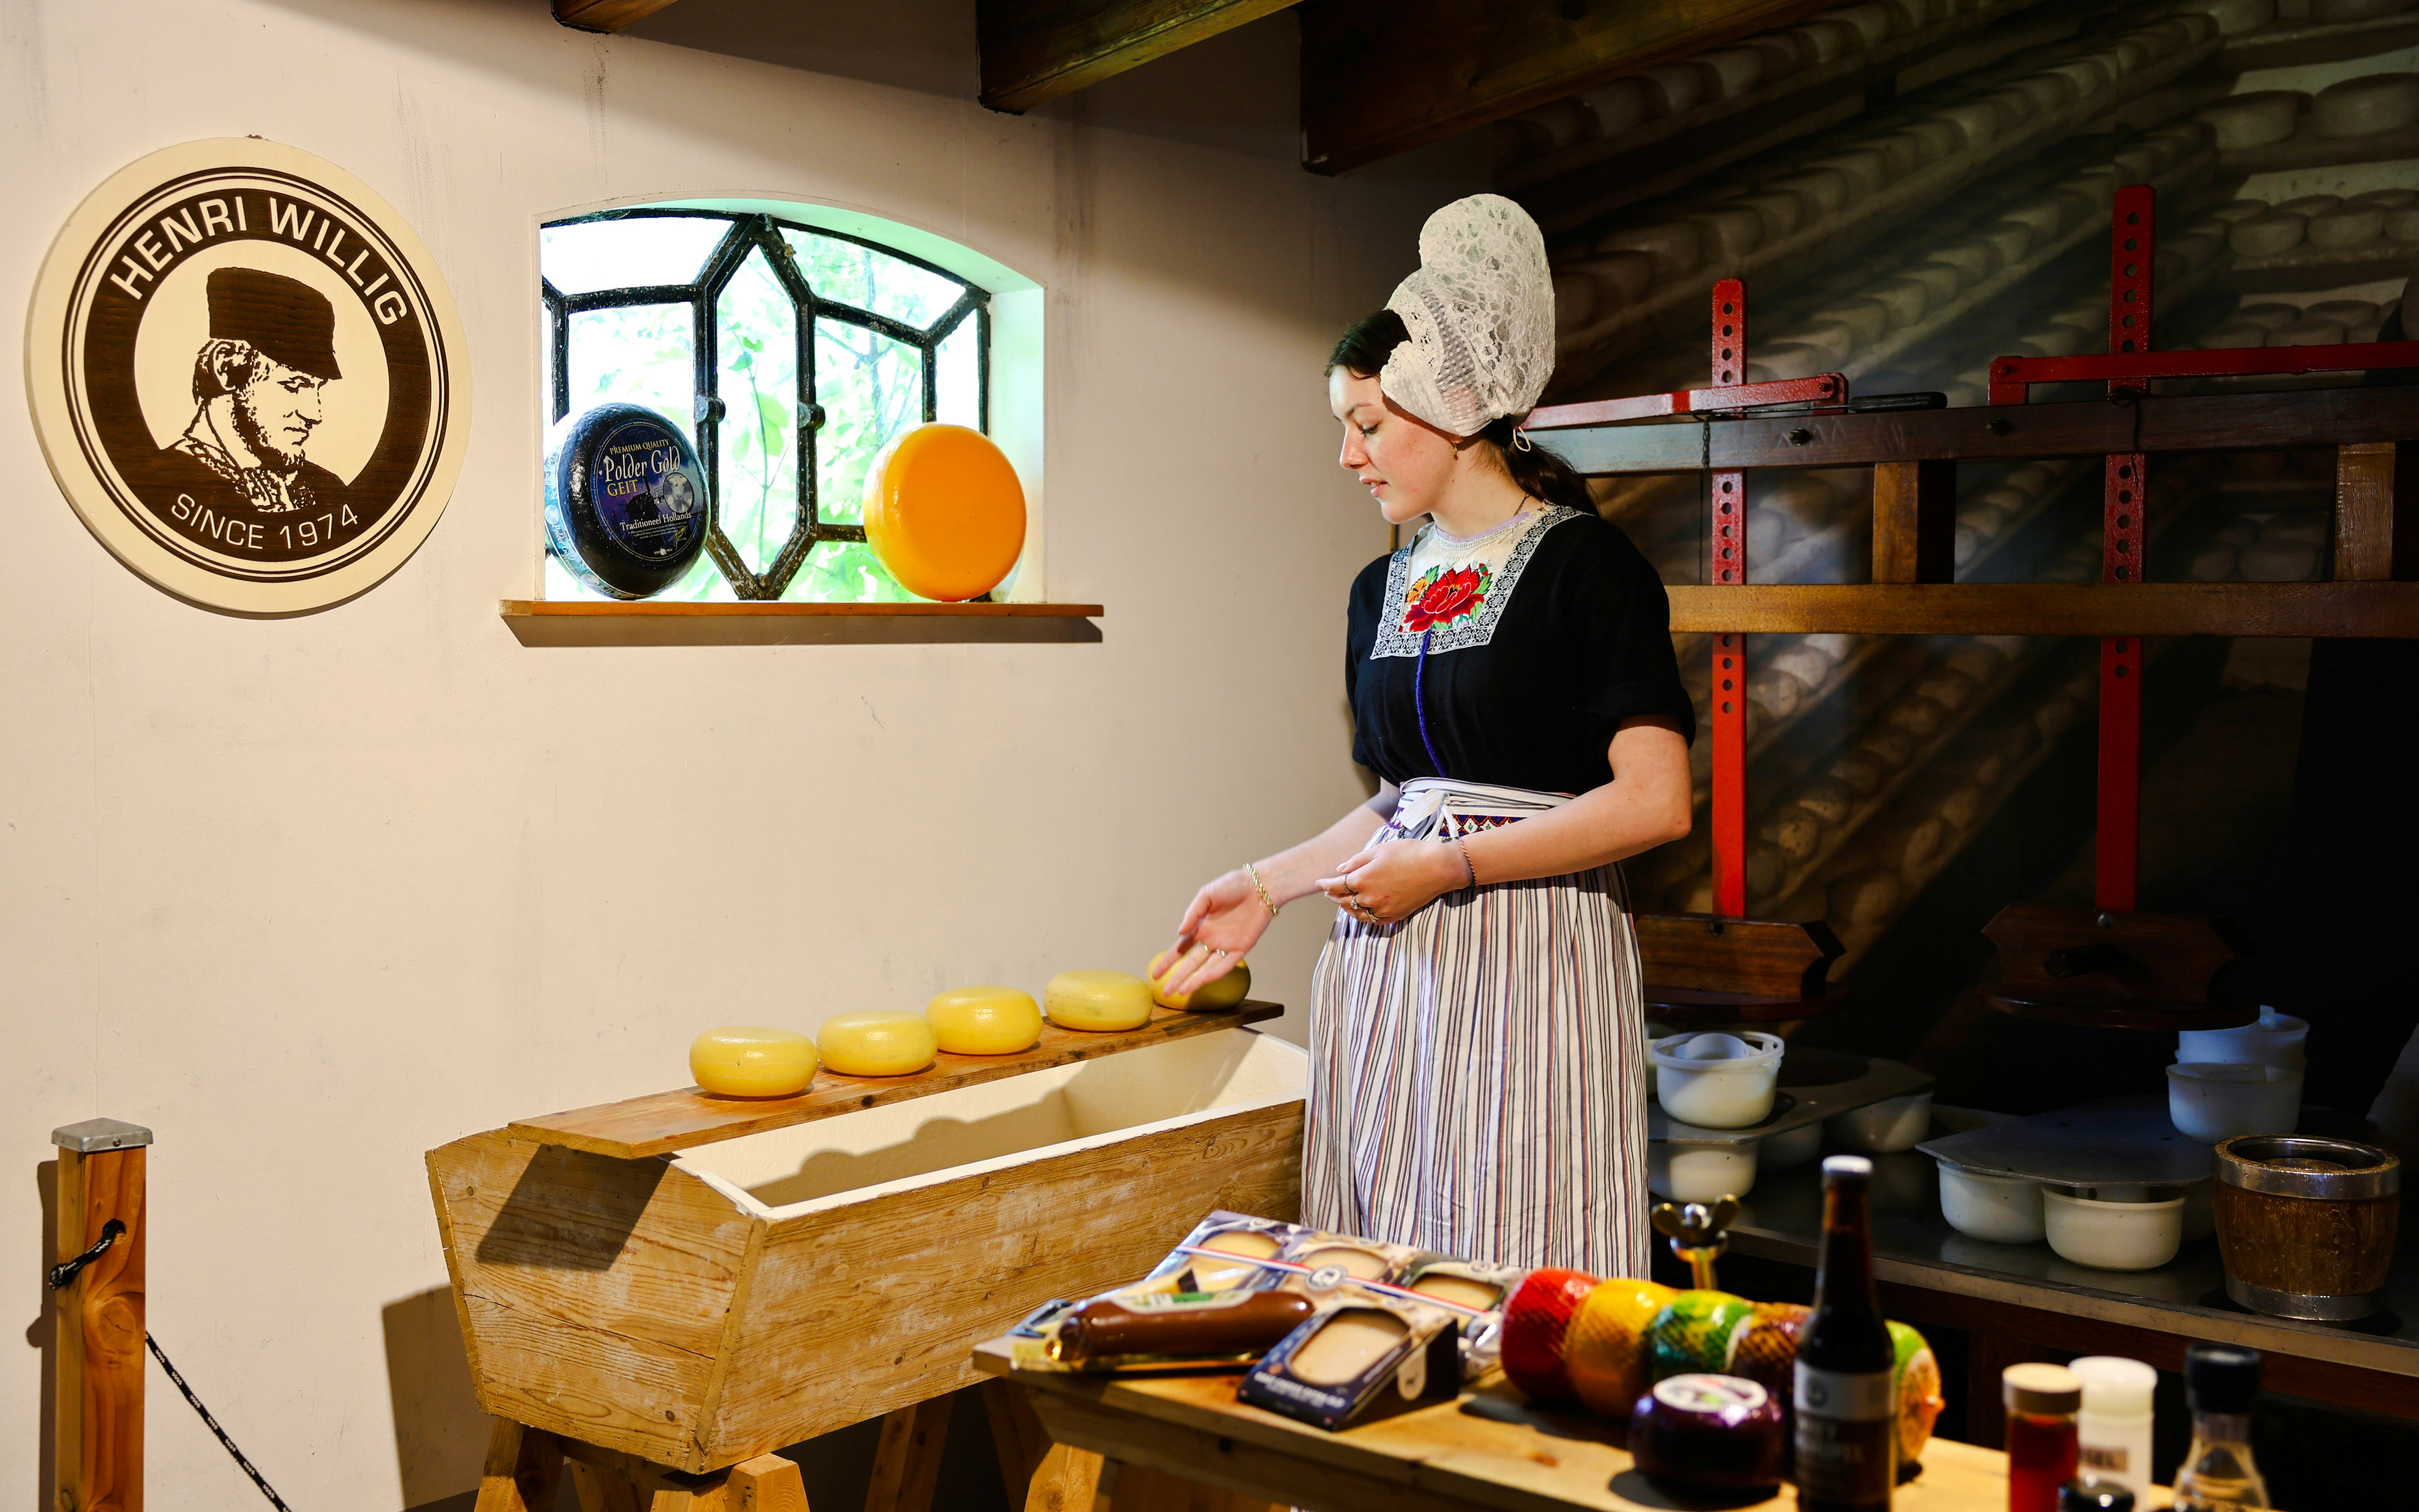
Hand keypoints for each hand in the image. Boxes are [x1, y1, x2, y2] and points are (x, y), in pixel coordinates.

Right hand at [1164, 869, 1274, 995]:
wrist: (1260, 886)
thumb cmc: (1233, 886)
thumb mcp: (1207, 895)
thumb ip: (1192, 913)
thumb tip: (1179, 933)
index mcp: (1201, 927)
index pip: (1180, 949)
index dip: (1168, 962)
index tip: (1155, 974)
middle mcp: (1211, 939)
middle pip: (1191, 963)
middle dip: (1178, 977)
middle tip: (1164, 992)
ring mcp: (1226, 946)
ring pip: (1207, 968)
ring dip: (1194, 980)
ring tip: (1180, 992)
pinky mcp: (1241, 948)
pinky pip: (1227, 965)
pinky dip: (1215, 973)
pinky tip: (1203, 980)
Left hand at [1317, 840, 1467, 926]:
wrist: (1437, 868)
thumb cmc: (1408, 853)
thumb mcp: (1379, 850)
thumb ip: (1356, 861)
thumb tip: (1339, 870)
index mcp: (1362, 879)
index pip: (1335, 885)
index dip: (1325, 884)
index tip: (1319, 882)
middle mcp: (1369, 898)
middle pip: (1343, 901)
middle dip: (1333, 895)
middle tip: (1328, 891)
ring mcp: (1382, 909)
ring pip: (1355, 913)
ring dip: (1345, 907)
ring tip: (1341, 901)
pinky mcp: (1394, 916)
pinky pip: (1372, 920)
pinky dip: (1362, 916)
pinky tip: (1360, 911)